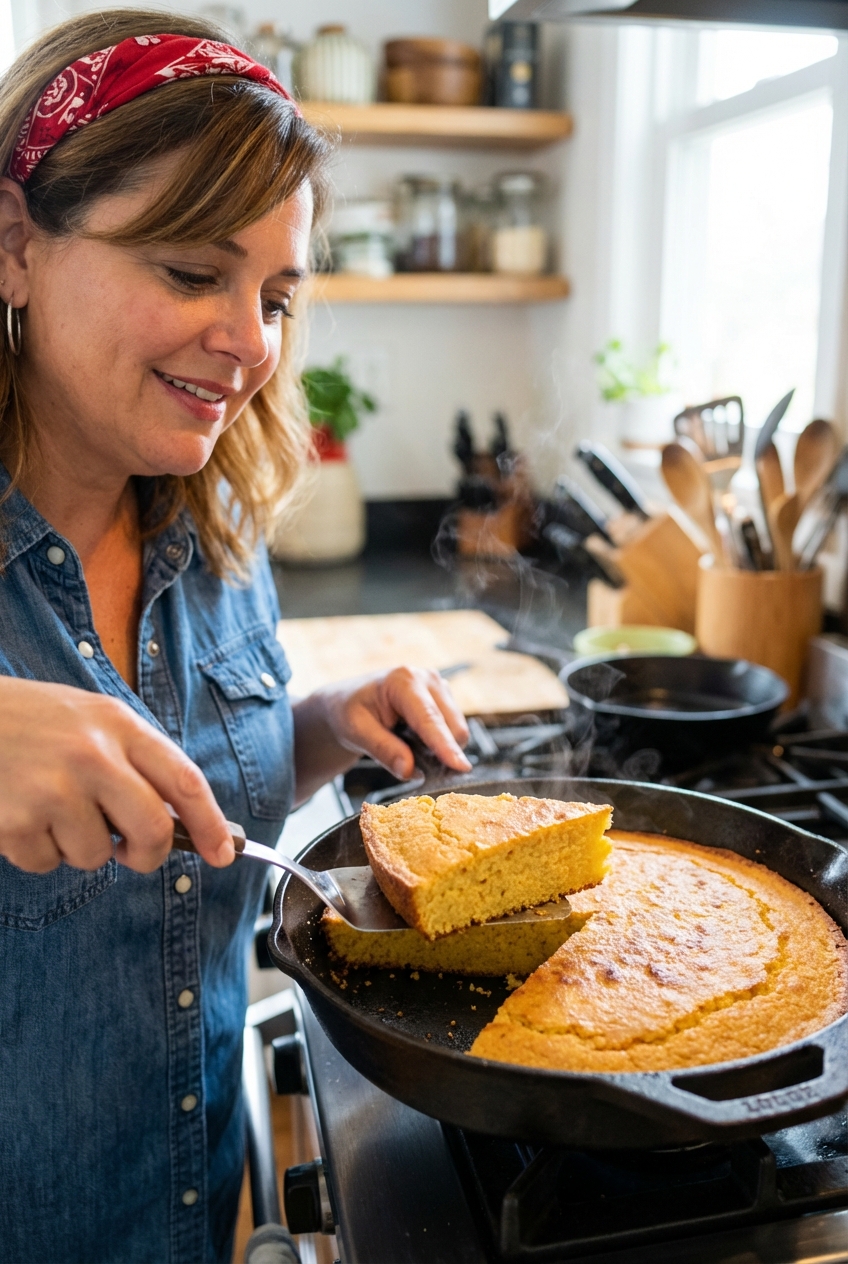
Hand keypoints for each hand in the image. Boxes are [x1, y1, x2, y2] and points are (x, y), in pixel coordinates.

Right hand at [0, 677, 234, 873]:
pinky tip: (20, 814)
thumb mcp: (89, 719)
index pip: (183, 779)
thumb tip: (179, 819)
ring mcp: (53, 789)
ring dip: (77, 847)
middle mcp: (91, 755)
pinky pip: (47, 864)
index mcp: (117, 724)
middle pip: (153, 830)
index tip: (224, 852)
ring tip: (48, 807)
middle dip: (148, 854)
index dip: (210, 823)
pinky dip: (37, 852)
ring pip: (95, 855)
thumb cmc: (29, 720)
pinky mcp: (17, 821)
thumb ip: (132, 760)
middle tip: (130, 853)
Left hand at [293, 667, 470, 800]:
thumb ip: (383, 750)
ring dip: (442, 750)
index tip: (460, 767)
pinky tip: (417, 744)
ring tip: (409, 750)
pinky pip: (454, 731)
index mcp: (403, 681)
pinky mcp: (445, 699)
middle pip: (453, 726)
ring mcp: (439, 687)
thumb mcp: (356, 732)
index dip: (445, 745)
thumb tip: (409, 770)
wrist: (349, 702)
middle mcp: (427, 679)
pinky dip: (441, 746)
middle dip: (444, 753)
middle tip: (416, 770)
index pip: (429, 719)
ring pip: (458, 731)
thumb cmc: (349, 712)